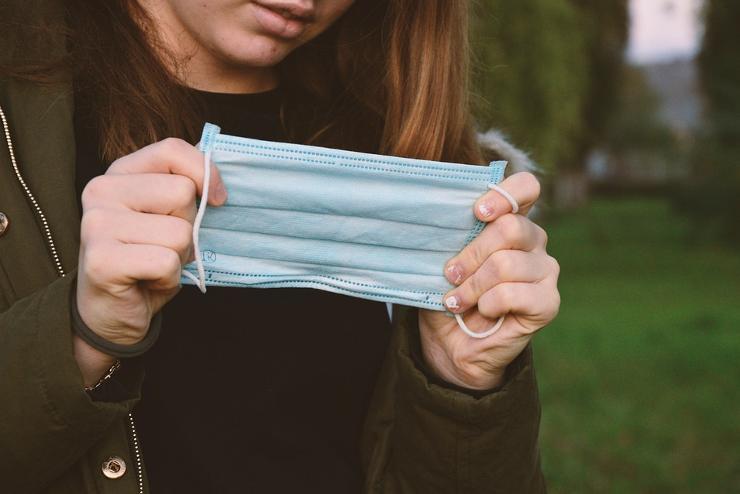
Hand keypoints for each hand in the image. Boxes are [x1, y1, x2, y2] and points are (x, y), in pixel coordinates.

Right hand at [74, 138, 226, 378]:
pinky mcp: (101, 259)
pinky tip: (147, 281)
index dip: (205, 172)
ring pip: (180, 232)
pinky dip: (169, 278)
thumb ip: (186, 190)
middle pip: (182, 193)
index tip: (218, 200)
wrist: (111, 312)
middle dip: (188, 226)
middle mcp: (100, 190)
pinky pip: (167, 261)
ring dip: (179, 256)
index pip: (172, 150)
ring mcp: (96, 224)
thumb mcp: (169, 216)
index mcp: (119, 173)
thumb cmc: (147, 259)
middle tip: (163, 246)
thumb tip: (219, 188)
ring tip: (154, 265)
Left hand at [418, 172, 559, 389]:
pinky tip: (483, 312)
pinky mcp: (548, 302)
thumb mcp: (443, 260)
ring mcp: (545, 271)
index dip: (504, 194)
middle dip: (471, 254)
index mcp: (511, 221)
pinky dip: (488, 304)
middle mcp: (535, 241)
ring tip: (457, 301)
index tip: (477, 213)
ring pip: (506, 264)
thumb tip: (438, 218)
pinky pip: (513, 294)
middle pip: (510, 228)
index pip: (526, 188)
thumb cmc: (449, 294)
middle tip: (450, 275)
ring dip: (473, 286)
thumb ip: (451, 237)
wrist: (452, 344)